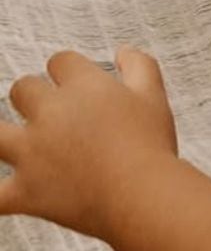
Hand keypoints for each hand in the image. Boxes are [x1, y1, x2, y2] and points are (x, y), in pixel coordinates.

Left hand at [0, 48, 177, 235]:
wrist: (146, 199)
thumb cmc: (153, 150)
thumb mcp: (155, 98)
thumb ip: (140, 67)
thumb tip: (124, 52)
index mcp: (83, 88)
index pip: (61, 62)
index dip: (69, 72)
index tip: (79, 85)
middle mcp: (51, 114)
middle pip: (23, 89)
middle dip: (34, 99)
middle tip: (55, 118)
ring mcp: (33, 153)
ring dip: (2, 136)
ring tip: (10, 140)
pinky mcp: (28, 191)